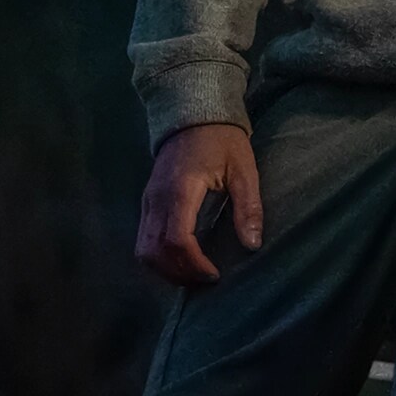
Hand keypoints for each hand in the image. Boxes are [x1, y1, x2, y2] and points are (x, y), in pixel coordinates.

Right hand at [137, 122, 262, 285]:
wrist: (193, 115)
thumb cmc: (222, 141)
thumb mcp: (244, 170)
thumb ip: (248, 207)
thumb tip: (252, 244)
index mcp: (181, 190)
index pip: (176, 239)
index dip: (194, 264)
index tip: (215, 274)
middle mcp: (156, 199)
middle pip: (154, 252)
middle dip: (179, 274)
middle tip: (206, 280)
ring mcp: (147, 201)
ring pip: (143, 250)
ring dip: (165, 270)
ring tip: (194, 274)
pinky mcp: (146, 203)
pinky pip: (143, 240)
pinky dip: (157, 258)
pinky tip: (180, 261)